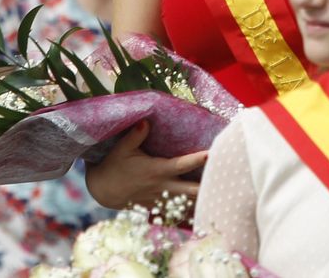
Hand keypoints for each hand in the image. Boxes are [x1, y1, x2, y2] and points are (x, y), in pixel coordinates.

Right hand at [85, 121, 208, 209]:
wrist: (103, 191)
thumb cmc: (113, 166)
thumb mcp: (122, 149)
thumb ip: (135, 135)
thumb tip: (146, 120)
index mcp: (156, 170)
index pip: (182, 164)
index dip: (197, 159)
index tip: (212, 154)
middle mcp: (162, 186)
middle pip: (191, 189)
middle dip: (208, 187)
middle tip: (225, 182)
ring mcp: (160, 198)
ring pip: (186, 202)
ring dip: (201, 199)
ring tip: (219, 196)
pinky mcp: (156, 206)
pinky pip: (176, 208)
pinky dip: (188, 208)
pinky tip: (200, 208)